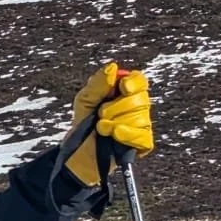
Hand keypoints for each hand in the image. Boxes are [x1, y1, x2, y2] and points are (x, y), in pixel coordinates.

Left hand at [63, 63, 153, 189]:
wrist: (78, 154)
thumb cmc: (83, 125)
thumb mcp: (85, 101)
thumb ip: (98, 84)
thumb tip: (113, 67)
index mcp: (124, 93)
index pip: (139, 81)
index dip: (134, 83)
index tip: (123, 87)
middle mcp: (137, 107)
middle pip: (140, 98)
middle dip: (116, 107)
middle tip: (100, 114)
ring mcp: (141, 125)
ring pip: (140, 117)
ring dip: (115, 122)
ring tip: (101, 128)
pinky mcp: (142, 143)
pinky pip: (143, 135)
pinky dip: (127, 134)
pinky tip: (114, 136)